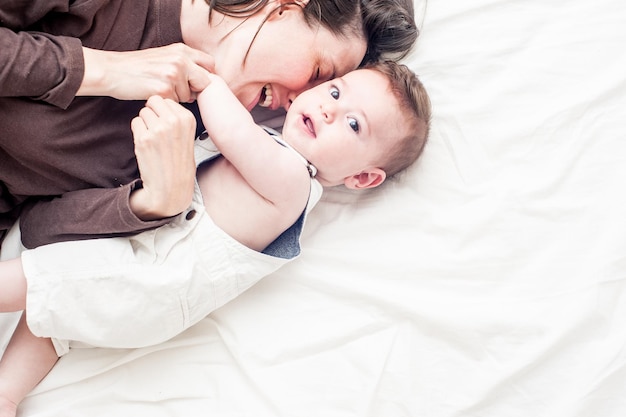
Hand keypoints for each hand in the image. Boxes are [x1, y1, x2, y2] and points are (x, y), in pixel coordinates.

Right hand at [79, 43, 213, 101]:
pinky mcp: (164, 89)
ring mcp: (173, 75)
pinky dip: (166, 102)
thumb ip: (184, 63)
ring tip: (160, 89)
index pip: (209, 64)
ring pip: (189, 95)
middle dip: (195, 89)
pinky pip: (175, 103)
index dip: (204, 76)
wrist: (112, 71)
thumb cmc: (138, 66)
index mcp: (181, 50)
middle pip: (205, 82)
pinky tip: (154, 94)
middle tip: (179, 90)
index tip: (195, 82)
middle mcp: (180, 60)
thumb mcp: (164, 56)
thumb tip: (203, 79)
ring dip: (178, 97)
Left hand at [129, 96, 196, 219]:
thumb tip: (159, 101)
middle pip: (153, 101)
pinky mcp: (143, 139)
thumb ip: (176, 118)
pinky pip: (135, 123)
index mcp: (187, 119)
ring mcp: (158, 129)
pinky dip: (138, 132)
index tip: (167, 125)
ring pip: (143, 112)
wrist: (171, 188)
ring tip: (153, 140)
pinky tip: (147, 145)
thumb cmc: (179, 164)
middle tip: (156, 129)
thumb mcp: (187, 136)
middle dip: (152, 112)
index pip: (166, 100)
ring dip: (145, 123)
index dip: (163, 111)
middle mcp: (174, 121)